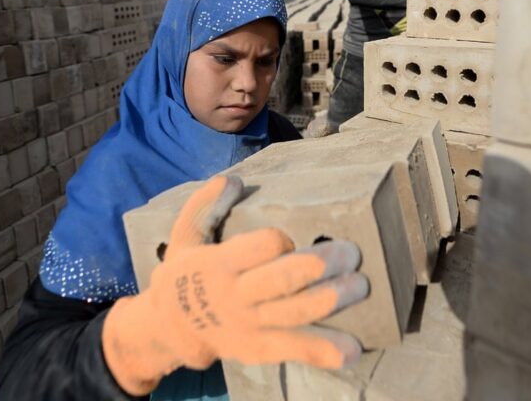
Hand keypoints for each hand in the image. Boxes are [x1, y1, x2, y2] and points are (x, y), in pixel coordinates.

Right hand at [102, 175, 368, 394]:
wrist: (170, 329)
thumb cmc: (186, 272)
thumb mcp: (185, 234)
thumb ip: (205, 204)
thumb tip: (231, 180)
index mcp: (219, 264)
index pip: (255, 249)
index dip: (278, 241)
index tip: (293, 235)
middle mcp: (237, 296)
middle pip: (282, 280)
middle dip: (319, 266)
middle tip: (350, 252)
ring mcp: (251, 326)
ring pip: (294, 314)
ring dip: (330, 300)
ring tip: (360, 285)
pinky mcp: (261, 348)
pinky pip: (294, 350)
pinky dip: (323, 351)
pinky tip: (351, 350)